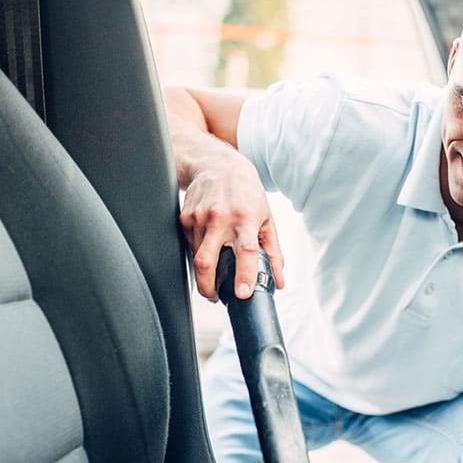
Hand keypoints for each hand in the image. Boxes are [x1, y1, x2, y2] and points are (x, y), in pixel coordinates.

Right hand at [178, 158, 285, 300]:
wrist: (219, 165)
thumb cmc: (247, 194)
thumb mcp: (267, 220)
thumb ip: (273, 253)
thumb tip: (278, 282)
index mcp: (246, 219)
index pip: (245, 252)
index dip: (244, 275)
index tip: (242, 294)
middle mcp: (220, 218)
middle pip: (206, 261)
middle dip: (207, 287)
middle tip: (214, 297)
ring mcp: (199, 217)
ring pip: (196, 257)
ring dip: (204, 271)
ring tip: (215, 270)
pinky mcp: (184, 217)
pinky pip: (189, 246)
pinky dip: (198, 253)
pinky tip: (208, 246)